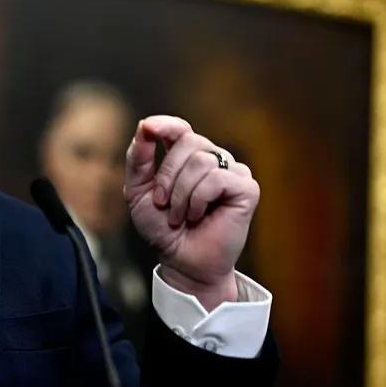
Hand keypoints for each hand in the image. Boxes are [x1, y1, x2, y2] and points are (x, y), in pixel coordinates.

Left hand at [124, 116, 258, 310]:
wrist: (182, 262)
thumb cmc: (162, 228)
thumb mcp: (138, 191)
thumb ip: (139, 159)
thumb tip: (145, 125)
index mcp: (187, 157)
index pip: (180, 128)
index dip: (166, 124)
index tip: (148, 128)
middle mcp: (212, 159)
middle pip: (189, 141)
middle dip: (168, 174)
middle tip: (163, 203)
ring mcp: (232, 172)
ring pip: (202, 160)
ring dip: (181, 193)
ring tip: (180, 215)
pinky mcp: (246, 188)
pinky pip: (217, 178)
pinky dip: (199, 199)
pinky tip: (199, 215)